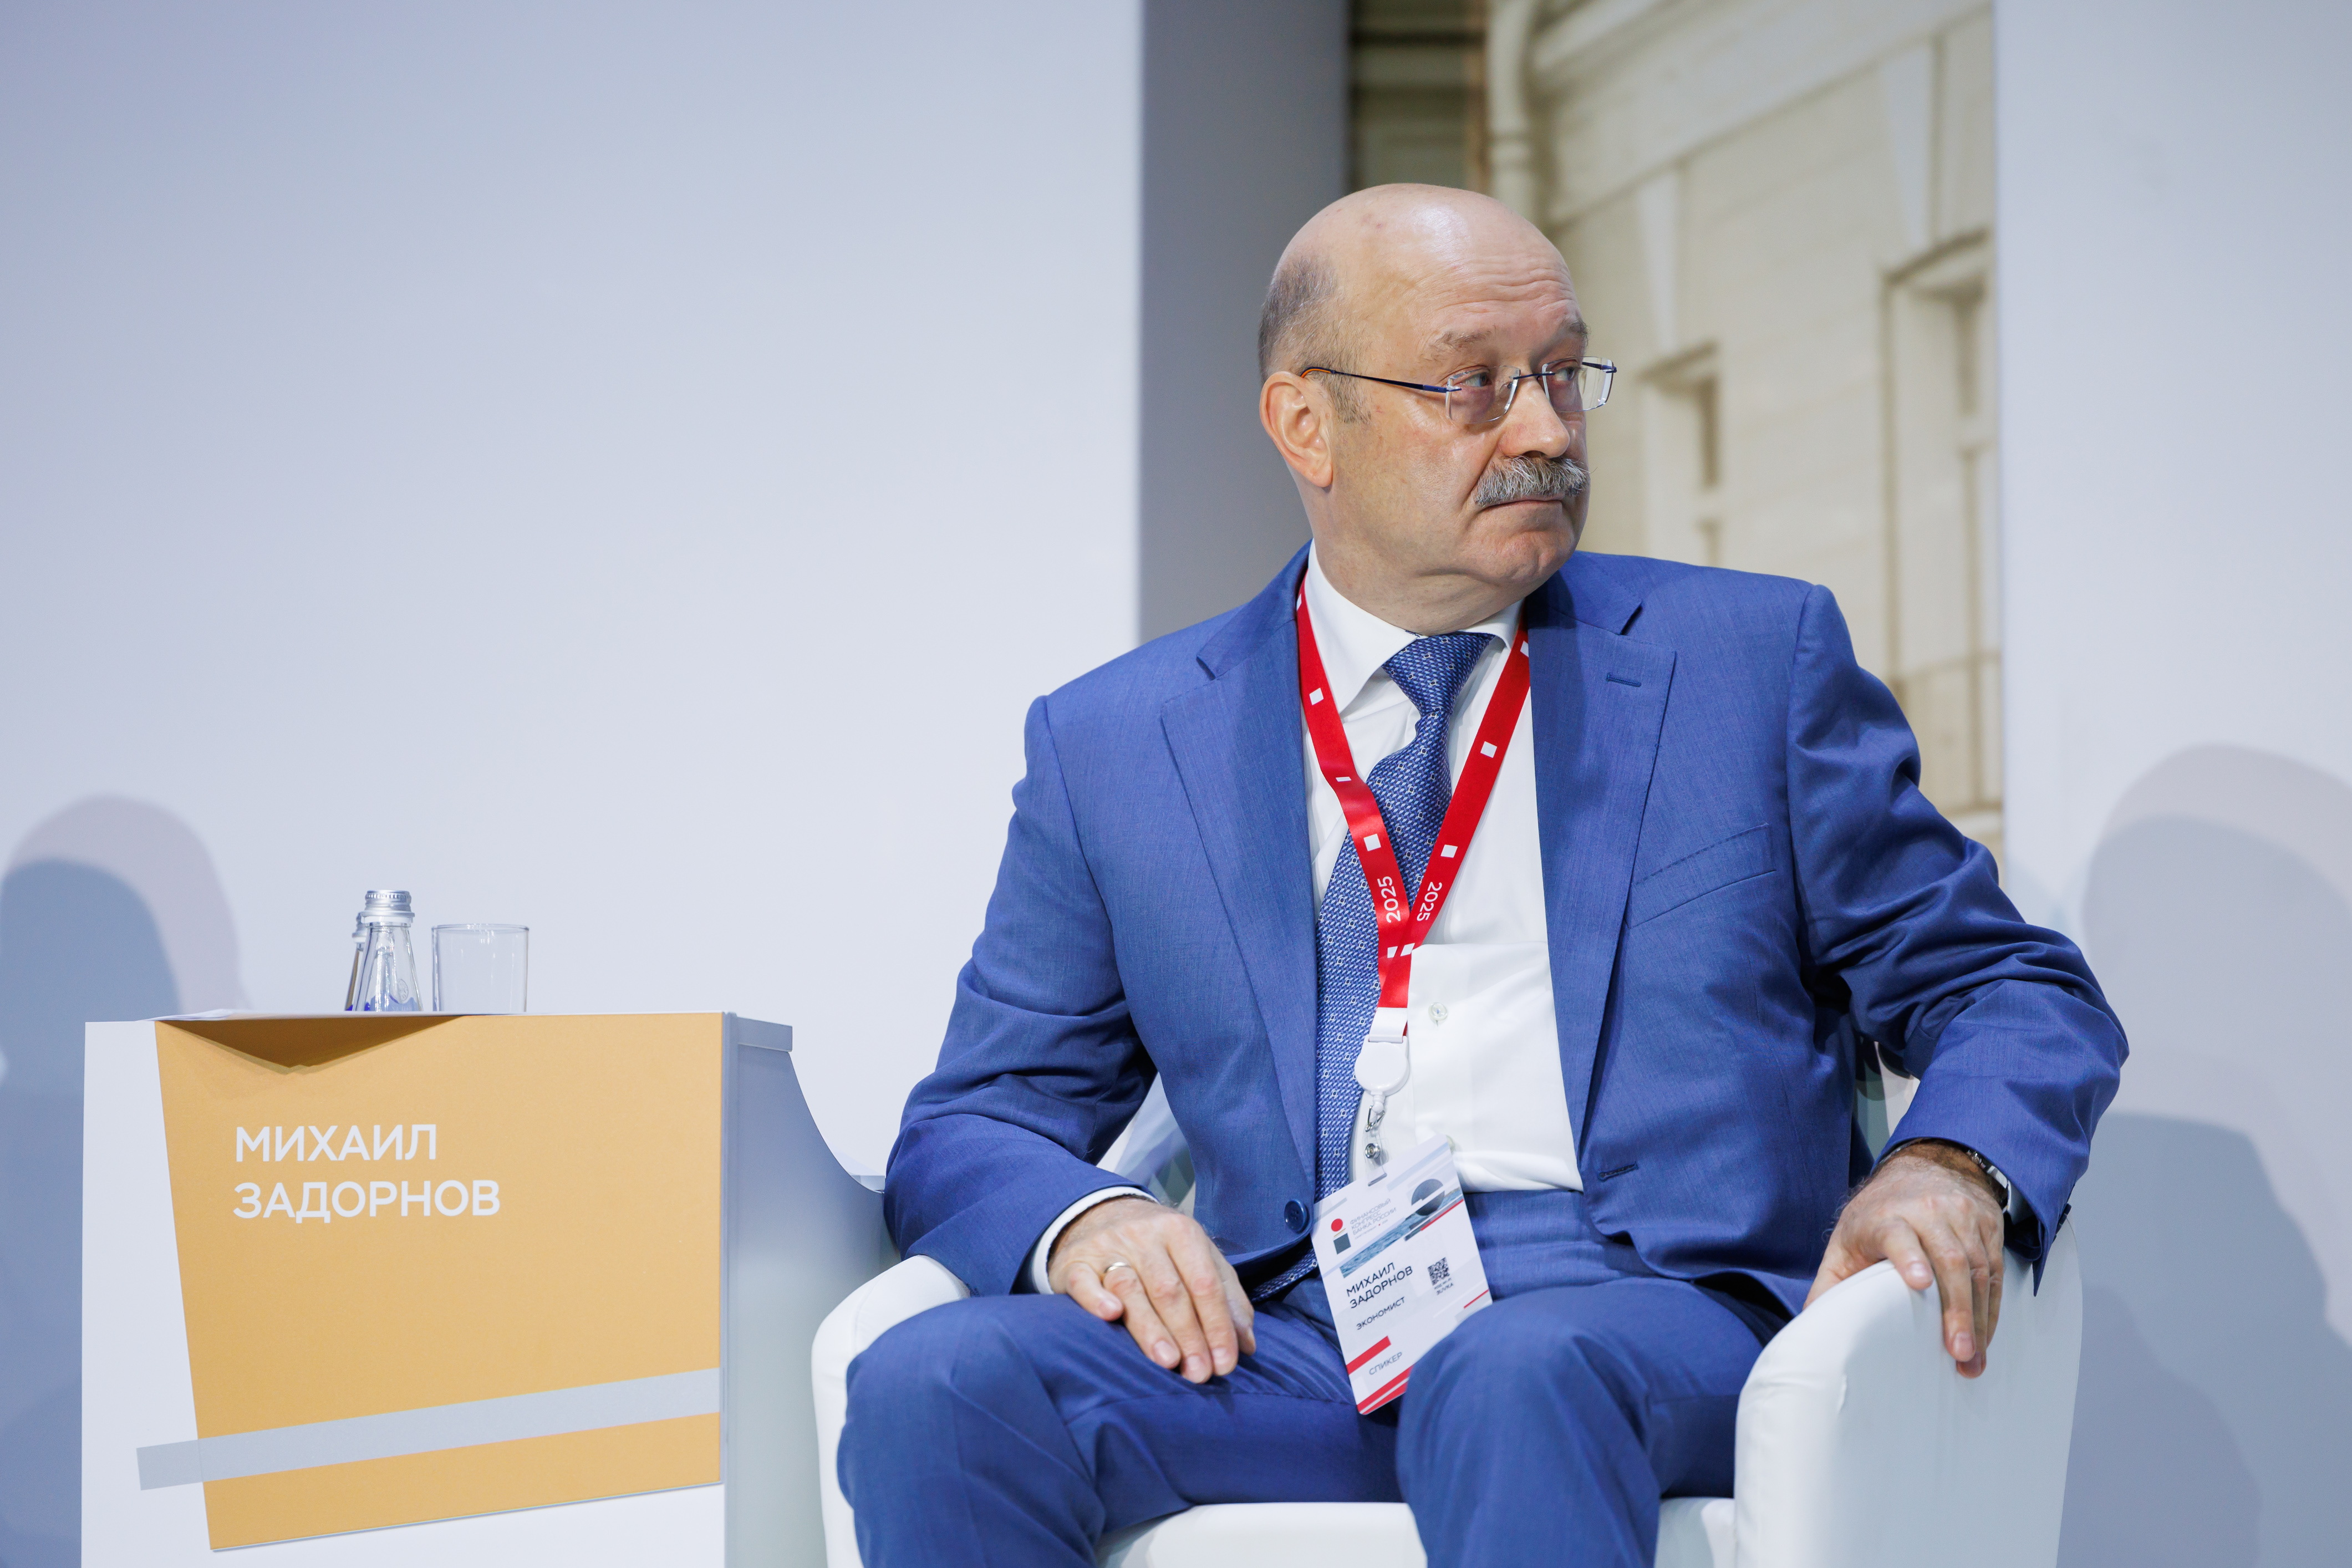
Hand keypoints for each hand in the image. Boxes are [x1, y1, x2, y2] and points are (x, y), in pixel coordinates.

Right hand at [1048, 1196, 1256, 1382]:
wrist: (1102, 1216)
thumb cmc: (1162, 1250)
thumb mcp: (1200, 1260)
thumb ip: (1227, 1298)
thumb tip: (1246, 1345)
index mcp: (1182, 1232)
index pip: (1205, 1283)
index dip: (1218, 1325)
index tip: (1225, 1364)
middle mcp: (1144, 1235)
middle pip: (1170, 1291)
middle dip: (1189, 1335)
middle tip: (1199, 1374)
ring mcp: (1108, 1247)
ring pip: (1130, 1288)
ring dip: (1150, 1327)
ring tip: (1167, 1361)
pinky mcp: (1075, 1263)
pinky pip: (1083, 1282)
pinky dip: (1096, 1298)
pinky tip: (1111, 1315)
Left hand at [1806, 1140, 2005, 1376]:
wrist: (1924, 1167)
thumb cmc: (1877, 1216)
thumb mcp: (1845, 1242)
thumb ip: (1831, 1283)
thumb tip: (1812, 1325)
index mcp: (1885, 1216)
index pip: (1898, 1234)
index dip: (1908, 1257)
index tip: (1918, 1282)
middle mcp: (1928, 1211)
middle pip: (1948, 1259)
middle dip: (1956, 1310)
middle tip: (1959, 1352)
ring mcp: (1962, 1215)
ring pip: (1978, 1268)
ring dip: (1978, 1318)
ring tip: (1972, 1357)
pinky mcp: (1988, 1224)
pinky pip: (1995, 1271)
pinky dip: (1991, 1307)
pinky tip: (1984, 1335)